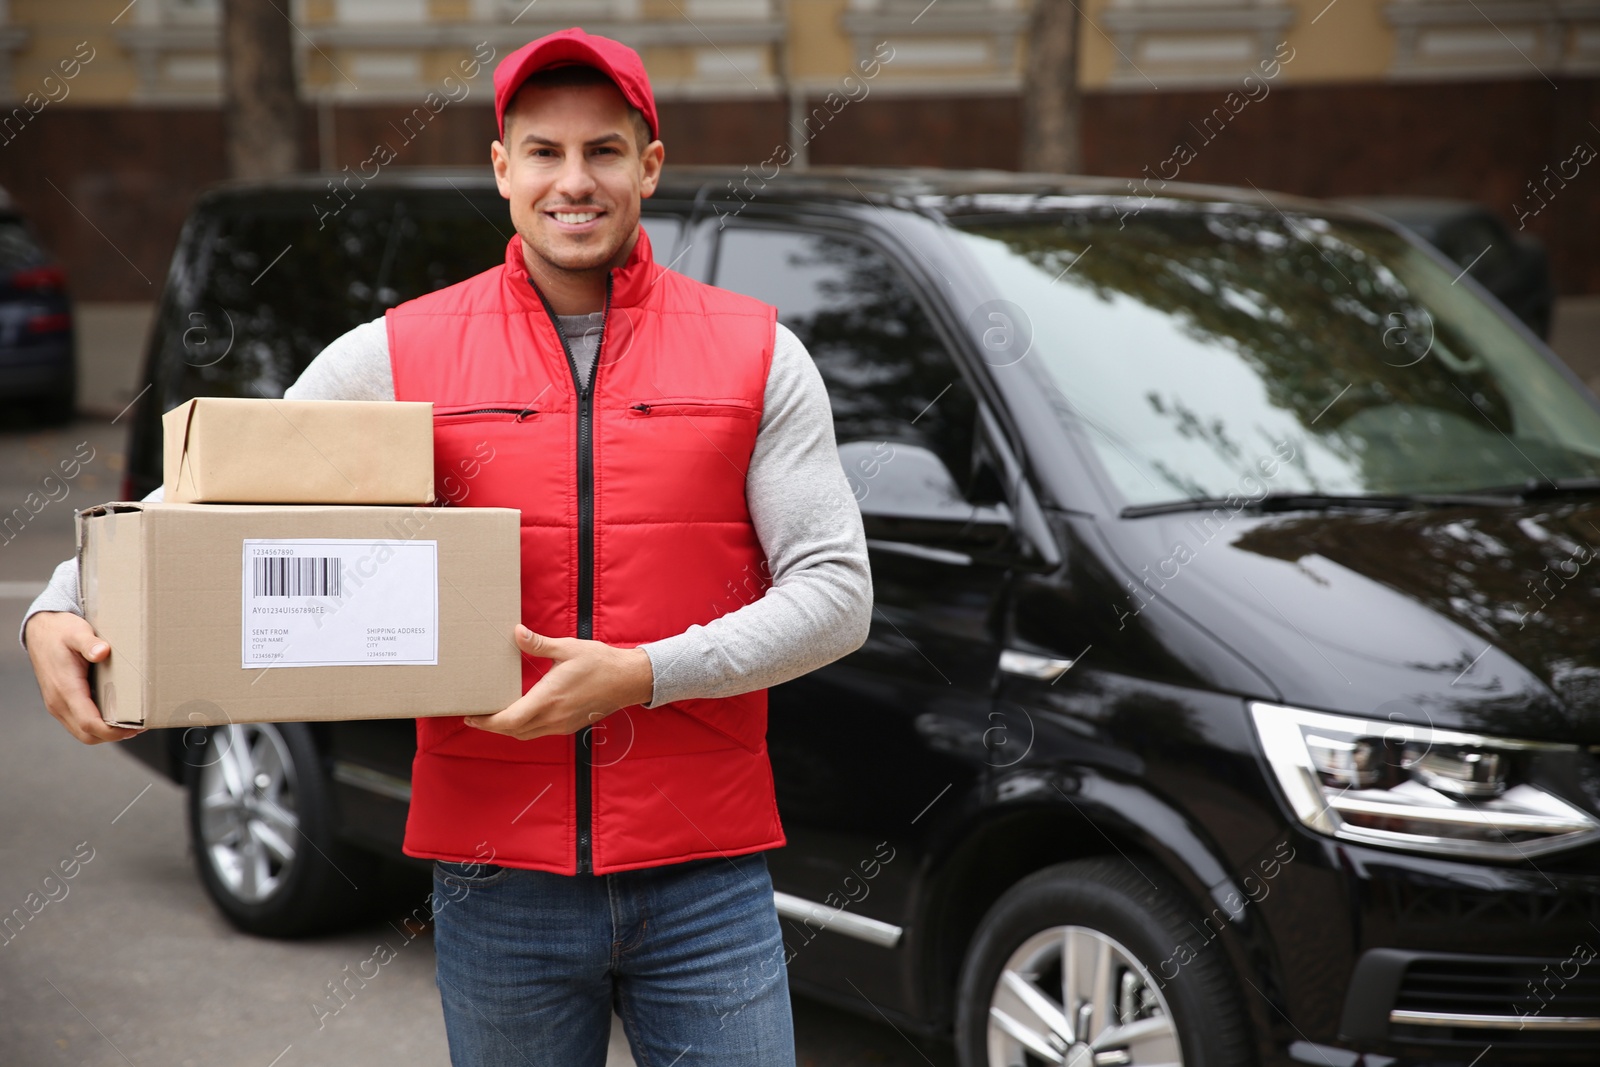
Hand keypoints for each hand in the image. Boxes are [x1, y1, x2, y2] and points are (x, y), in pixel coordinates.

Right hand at [24, 611, 142, 744]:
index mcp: (65, 689)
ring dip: (105, 733)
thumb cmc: (60, 631)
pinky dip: (97, 725)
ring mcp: (57, 703)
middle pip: (87, 735)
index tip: (135, 727)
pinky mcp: (60, 701)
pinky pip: (78, 722)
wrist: (40, 629)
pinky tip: (114, 715)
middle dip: (113, 736)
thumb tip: (102, 652)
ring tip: (130, 724)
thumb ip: (89, 643)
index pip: (89, 723)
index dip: (113, 732)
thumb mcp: (76, 632)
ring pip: (82, 732)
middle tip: (138, 727)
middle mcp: (58, 701)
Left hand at [463, 625, 653, 741]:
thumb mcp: (568, 648)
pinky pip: (539, 732)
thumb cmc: (600, 663)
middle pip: (513, 731)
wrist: (628, 680)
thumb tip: (516, 633)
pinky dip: (524, 726)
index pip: (509, 720)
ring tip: (494, 715)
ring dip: (508, 728)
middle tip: (475, 715)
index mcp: (548, 699)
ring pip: (526, 734)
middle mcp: (553, 717)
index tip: (471, 716)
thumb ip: (539, 644)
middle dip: (492, 726)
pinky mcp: (569, 725)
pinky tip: (521, 712)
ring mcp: (562, 725)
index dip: (486, 722)